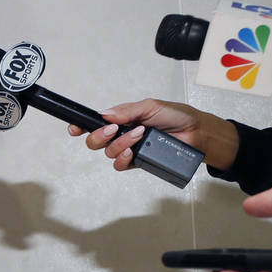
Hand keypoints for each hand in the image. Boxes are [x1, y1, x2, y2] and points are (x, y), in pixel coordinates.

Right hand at [66, 99, 238, 170]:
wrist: (197, 133)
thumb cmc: (177, 117)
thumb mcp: (151, 106)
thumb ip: (127, 111)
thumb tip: (104, 114)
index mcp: (123, 119)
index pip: (97, 123)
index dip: (82, 125)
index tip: (74, 127)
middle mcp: (123, 135)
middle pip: (96, 141)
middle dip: (99, 136)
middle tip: (113, 130)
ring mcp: (130, 149)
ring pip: (109, 153)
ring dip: (120, 144)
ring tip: (139, 135)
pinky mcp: (138, 162)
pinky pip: (120, 165)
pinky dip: (123, 159)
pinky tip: (132, 152)